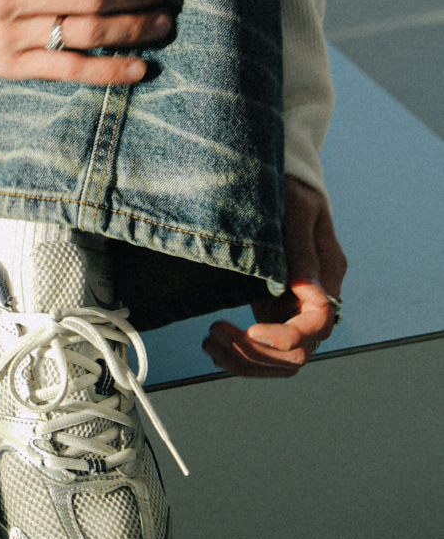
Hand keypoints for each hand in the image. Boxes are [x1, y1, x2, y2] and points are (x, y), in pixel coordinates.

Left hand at [203, 175, 347, 377]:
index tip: (251, 330)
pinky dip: (242, 354)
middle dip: (257, 353)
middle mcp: (315, 298)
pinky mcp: (273, 308)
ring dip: (246, 360)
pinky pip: (266, 349)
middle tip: (215, 334)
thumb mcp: (295, 206)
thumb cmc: (288, 185)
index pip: (318, 324)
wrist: (278, 178)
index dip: (287, 337)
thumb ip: (300, 248)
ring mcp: (294, 306)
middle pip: (299, 352)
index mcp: (326, 274)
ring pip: (282, 360)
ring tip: (210, 343)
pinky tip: (216, 345)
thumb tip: (309, 293)